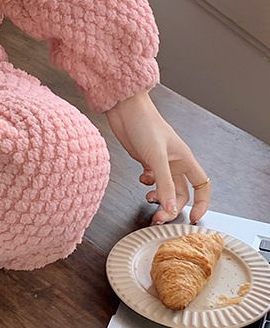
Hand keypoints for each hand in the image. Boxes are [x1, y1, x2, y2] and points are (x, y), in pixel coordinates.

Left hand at [105, 90, 210, 225]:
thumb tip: (171, 208)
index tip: (192, 218)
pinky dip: (147, 184)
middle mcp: (174, 161)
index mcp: (184, 159)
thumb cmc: (144, 124)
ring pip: (165, 187)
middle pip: (181, 192)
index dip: (201, 203)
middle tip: (159, 216)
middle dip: (171, 205)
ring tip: (148, 198)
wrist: (124, 109)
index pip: (202, 186)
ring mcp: (159, 161)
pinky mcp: (145, 159)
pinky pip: (152, 179)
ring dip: (158, 196)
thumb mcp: (156, 157)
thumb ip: (164, 184)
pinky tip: (142, 179)